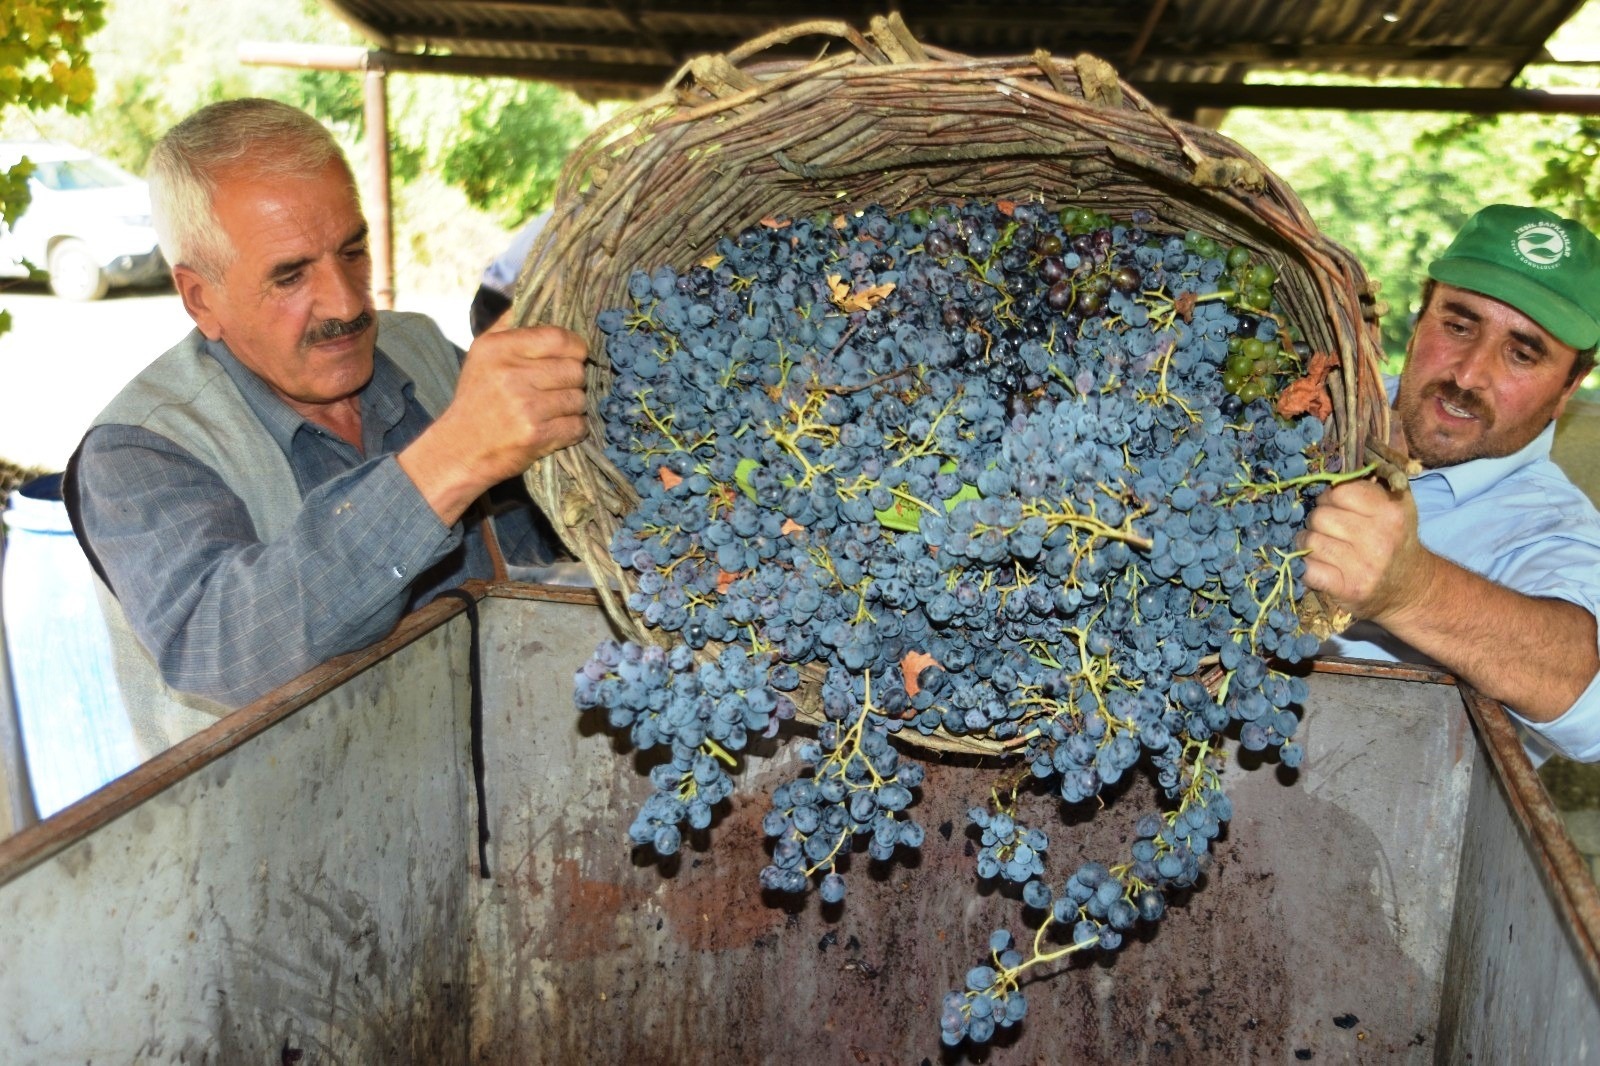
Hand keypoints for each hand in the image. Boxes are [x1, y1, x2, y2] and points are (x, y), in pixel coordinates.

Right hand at [400, 324, 588, 523]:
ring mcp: (526, 406)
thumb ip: (509, 324)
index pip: (559, 338)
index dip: (576, 348)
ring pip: (579, 399)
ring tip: (554, 409)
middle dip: (573, 380)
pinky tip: (556, 427)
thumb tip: (534, 297)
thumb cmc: (476, 399)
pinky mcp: (536, 435)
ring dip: (573, 406)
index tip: (574, 356)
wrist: (459, 449)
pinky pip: (577, 426)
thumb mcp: (482, 353)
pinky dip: (573, 429)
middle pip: (575, 370)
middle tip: (559, 388)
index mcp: (499, 349)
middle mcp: (512, 375)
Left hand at [1297, 478, 1436, 625]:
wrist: (1410, 588)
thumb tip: (1385, 439)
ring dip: (1308, 542)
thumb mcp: (1400, 505)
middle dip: (1317, 520)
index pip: (1340, 491)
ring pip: (1310, 540)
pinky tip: (1319, 565)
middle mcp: (1380, 539)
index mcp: (1391, 513)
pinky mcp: (1348, 588)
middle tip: (1327, 528)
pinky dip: (1306, 566)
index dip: (1331, 497)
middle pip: (1320, 516)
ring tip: (1321, 546)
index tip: (1334, 506)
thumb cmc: (1397, 540)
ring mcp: (1364, 566)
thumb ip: (1384, 476)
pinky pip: (1308, 568)